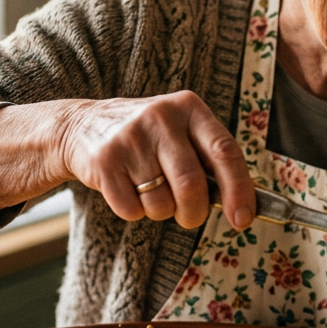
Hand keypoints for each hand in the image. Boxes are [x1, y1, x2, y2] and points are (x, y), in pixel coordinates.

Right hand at [59, 91, 254, 228]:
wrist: (82, 125)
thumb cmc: (149, 138)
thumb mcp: (181, 132)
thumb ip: (211, 161)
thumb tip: (244, 209)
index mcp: (189, 108)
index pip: (225, 152)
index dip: (239, 190)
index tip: (243, 220)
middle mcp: (161, 117)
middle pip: (192, 186)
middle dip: (194, 213)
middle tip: (189, 217)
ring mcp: (130, 138)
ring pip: (161, 204)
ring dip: (160, 211)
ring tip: (149, 189)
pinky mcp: (104, 161)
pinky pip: (132, 210)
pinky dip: (134, 211)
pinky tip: (126, 187)